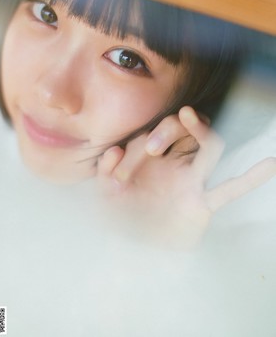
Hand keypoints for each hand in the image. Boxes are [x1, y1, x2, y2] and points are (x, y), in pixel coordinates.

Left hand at [97, 107, 275, 249]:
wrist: (133, 250)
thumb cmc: (121, 218)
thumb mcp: (106, 193)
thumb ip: (106, 170)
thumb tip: (115, 149)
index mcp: (151, 159)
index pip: (147, 137)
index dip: (132, 152)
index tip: (116, 179)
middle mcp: (174, 164)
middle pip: (180, 129)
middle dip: (162, 132)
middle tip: (149, 151)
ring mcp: (192, 181)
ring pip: (210, 147)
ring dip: (200, 130)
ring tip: (188, 115)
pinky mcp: (202, 204)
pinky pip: (230, 189)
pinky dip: (250, 179)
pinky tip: (271, 165)